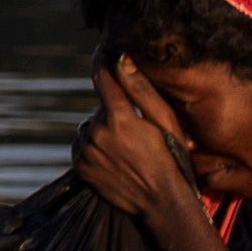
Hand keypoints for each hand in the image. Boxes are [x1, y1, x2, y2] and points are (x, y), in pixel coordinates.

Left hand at [76, 58, 211, 235]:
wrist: (162, 201)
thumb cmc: (171, 156)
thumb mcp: (164, 121)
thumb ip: (140, 89)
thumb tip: (121, 59)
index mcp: (119, 118)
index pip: (102, 78)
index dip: (102, 61)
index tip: (102, 49)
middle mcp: (97, 133)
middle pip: (100, 109)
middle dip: (114, 114)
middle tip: (137, 133)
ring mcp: (86, 151)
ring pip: (89, 128)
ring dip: (102, 132)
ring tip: (126, 150)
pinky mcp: (80, 166)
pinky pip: (82, 146)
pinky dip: (93, 148)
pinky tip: (114, 159)